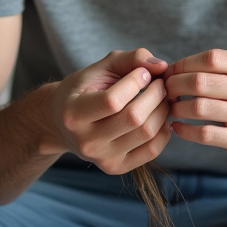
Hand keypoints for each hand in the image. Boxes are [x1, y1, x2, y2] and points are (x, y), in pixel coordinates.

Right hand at [50, 49, 171, 174]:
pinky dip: (163, 130)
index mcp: (74, 113)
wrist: (63, 124)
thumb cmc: (84, 90)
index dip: (135, 82)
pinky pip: (151, 150)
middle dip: (156, 94)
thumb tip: (162, 66)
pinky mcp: (117, 167)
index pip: (112, 100)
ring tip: (161, 98)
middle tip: (160, 83)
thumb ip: (130, 59)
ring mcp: (102, 158)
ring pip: (146, 133)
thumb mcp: (100, 68)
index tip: (143, 72)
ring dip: (162, 110)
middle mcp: (86, 141)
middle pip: (134, 118)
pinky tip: (159, 116)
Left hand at [163, 49, 226, 166]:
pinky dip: (184, 130)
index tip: (170, 72)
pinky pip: (204, 134)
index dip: (185, 63)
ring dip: (177, 107)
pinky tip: (176, 127)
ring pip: (200, 107)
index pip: (212, 58)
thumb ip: (215, 69)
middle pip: (201, 82)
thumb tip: (170, 69)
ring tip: (170, 108)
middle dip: (175, 85)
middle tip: (165, 91)